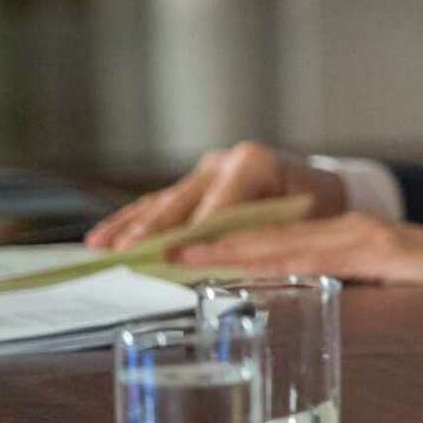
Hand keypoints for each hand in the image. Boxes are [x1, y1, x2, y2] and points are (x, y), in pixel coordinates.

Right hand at [86, 141, 347, 250]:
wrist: (321, 187)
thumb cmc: (318, 207)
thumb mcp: (303, 221)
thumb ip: (264, 235)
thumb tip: (226, 260)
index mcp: (256, 164)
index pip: (220, 204)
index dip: (196, 230)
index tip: (173, 252)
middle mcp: (224, 162)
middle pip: (184, 202)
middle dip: (155, 230)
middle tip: (127, 252)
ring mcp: (205, 172)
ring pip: (164, 202)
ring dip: (131, 226)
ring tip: (100, 247)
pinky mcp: (193, 186)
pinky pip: (159, 204)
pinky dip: (131, 221)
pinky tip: (103, 237)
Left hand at [171, 214, 422, 287]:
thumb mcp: (378, 282)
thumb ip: (338, 283)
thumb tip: (294, 302)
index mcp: (342, 237)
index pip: (272, 237)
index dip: (223, 242)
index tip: (179, 251)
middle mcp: (347, 228)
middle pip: (268, 232)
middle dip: (212, 242)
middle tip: (161, 251)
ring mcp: (363, 235)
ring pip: (285, 239)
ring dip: (232, 248)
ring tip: (187, 257)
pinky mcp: (382, 248)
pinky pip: (321, 255)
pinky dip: (281, 259)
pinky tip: (252, 266)